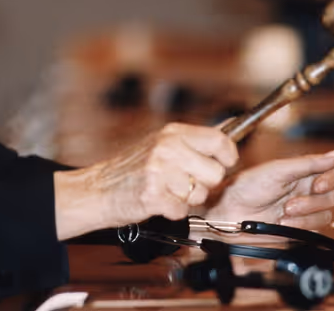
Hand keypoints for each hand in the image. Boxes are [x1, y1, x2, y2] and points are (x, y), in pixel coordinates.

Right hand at [54, 123, 237, 239]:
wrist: (98, 189)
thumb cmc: (133, 168)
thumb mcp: (164, 142)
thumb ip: (198, 138)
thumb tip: (236, 122)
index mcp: (172, 132)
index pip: (220, 140)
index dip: (227, 156)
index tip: (223, 163)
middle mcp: (167, 147)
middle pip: (215, 173)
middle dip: (204, 184)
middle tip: (182, 182)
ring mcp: (159, 170)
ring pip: (201, 195)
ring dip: (186, 199)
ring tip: (166, 191)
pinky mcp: (152, 195)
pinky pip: (182, 210)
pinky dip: (172, 211)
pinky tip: (158, 201)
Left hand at [204, 150, 333, 229]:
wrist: (228, 214)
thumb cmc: (245, 187)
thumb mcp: (277, 170)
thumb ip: (308, 163)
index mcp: (302, 172)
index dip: (332, 178)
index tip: (317, 184)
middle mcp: (306, 190)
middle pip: (333, 195)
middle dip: (311, 201)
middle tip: (289, 203)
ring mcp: (304, 210)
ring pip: (326, 214)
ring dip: (305, 215)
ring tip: (283, 213)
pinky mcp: (300, 228)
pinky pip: (316, 230)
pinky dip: (300, 226)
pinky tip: (283, 223)